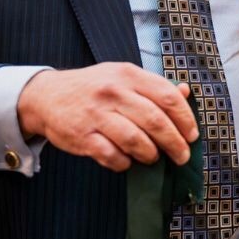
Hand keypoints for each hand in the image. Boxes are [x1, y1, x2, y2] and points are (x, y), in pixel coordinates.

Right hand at [18, 64, 198, 171]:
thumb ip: (154, 87)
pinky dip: (124, 163)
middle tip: (181, 156)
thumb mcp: (123, 77)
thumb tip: (185, 93)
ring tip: (152, 157)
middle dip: (175, 143)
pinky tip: (127, 161)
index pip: (168, 97)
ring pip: (136, 141)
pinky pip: (112, 156)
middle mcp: (113, 92)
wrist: (46, 96)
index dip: (185, 119)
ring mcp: (96, 114)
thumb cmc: (94, 89)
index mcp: (128, 75)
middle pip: (156, 122)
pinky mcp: (81, 136)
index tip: (192, 135)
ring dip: (150, 154)